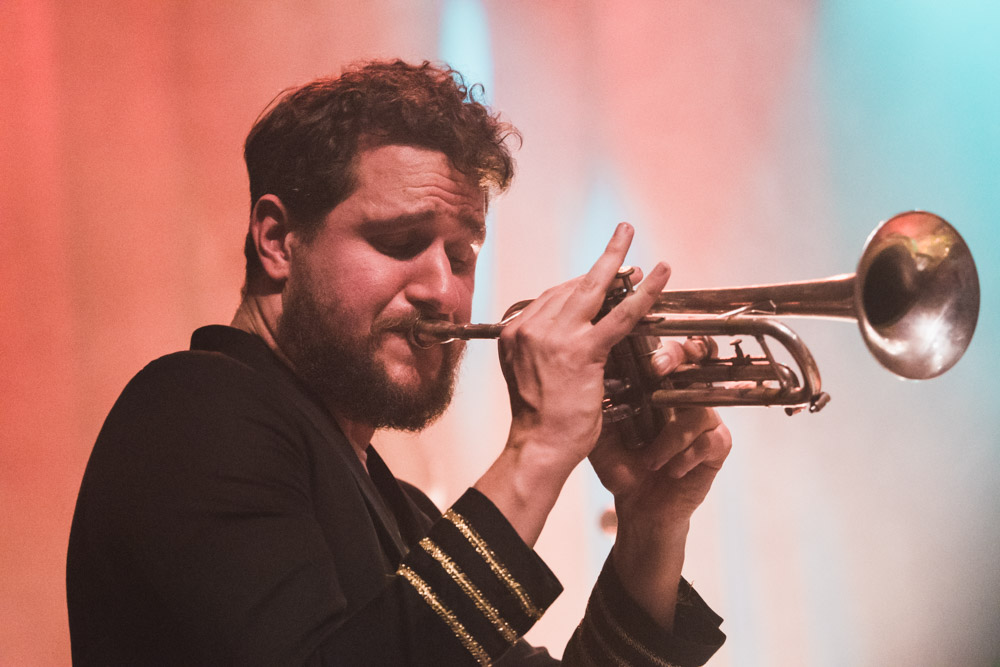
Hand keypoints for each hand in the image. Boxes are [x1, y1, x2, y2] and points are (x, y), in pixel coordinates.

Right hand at [498, 223, 670, 471]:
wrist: (539, 446)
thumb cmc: (540, 420)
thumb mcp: (531, 375)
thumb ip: (543, 350)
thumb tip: (569, 336)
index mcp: (515, 333)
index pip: (551, 298)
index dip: (580, 284)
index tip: (601, 275)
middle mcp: (529, 329)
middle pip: (569, 286)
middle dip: (600, 263)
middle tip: (621, 236)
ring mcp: (553, 337)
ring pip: (592, 289)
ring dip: (618, 261)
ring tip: (630, 235)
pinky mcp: (581, 351)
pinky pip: (619, 315)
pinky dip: (642, 293)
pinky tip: (658, 275)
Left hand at [591, 337, 731, 525]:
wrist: (637, 506)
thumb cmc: (620, 464)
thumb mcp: (601, 431)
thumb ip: (599, 400)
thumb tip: (589, 366)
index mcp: (657, 385)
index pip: (664, 349)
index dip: (658, 339)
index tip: (640, 342)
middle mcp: (684, 394)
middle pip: (696, 357)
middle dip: (677, 356)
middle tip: (657, 368)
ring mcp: (704, 418)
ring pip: (697, 408)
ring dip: (669, 437)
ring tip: (650, 460)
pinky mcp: (717, 445)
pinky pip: (709, 440)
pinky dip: (684, 456)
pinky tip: (670, 469)